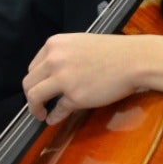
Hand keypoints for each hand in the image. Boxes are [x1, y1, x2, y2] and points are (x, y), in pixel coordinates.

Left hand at [22, 33, 162, 124]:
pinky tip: (54, 119)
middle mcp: (54, 60)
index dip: (35, 81)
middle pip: (28, 83)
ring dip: (34, 108)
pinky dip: (54, 116)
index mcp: (54, 44)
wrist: (133, 59)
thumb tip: (51, 76)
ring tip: (40, 113)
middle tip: (36, 105)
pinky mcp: (74, 96)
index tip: (39, 88)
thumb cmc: (113, 52)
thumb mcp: (79, 44)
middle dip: (30, 96)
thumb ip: (62, 57)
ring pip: (34, 96)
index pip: (33, 67)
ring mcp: (63, 78)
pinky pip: (57, 110)